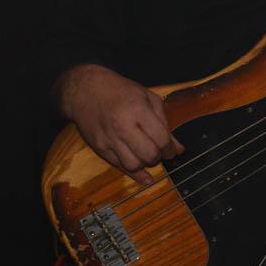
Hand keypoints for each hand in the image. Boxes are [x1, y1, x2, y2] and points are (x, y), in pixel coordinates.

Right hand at [56, 64, 184, 184]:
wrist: (87, 90)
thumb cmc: (121, 91)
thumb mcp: (148, 98)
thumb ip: (164, 123)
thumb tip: (178, 148)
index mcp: (138, 110)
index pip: (161, 139)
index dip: (170, 148)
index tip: (171, 149)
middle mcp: (122, 126)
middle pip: (149, 155)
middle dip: (159, 157)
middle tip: (159, 152)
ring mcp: (109, 138)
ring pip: (133, 165)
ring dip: (144, 164)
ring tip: (146, 154)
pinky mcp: (99, 147)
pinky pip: (118, 166)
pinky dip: (133, 173)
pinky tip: (143, 176)